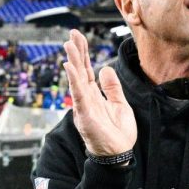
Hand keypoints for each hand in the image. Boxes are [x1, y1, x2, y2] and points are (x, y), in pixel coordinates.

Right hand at [63, 29, 136, 157]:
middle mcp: (86, 99)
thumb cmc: (118, 133)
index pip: (87, 70)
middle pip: (80, 71)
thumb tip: (106, 68)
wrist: (119, 154)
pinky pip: (78, 95)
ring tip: (69, 45)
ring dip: (73, 62)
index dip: (84, 54)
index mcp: (95, 95)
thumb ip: (112, 88)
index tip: (78, 37)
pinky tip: (70, 67)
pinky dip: (74, 80)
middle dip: (76, 52)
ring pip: (76, 80)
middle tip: (71, 34)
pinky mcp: (84, 115)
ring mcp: (84, 106)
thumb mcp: (120, 105)